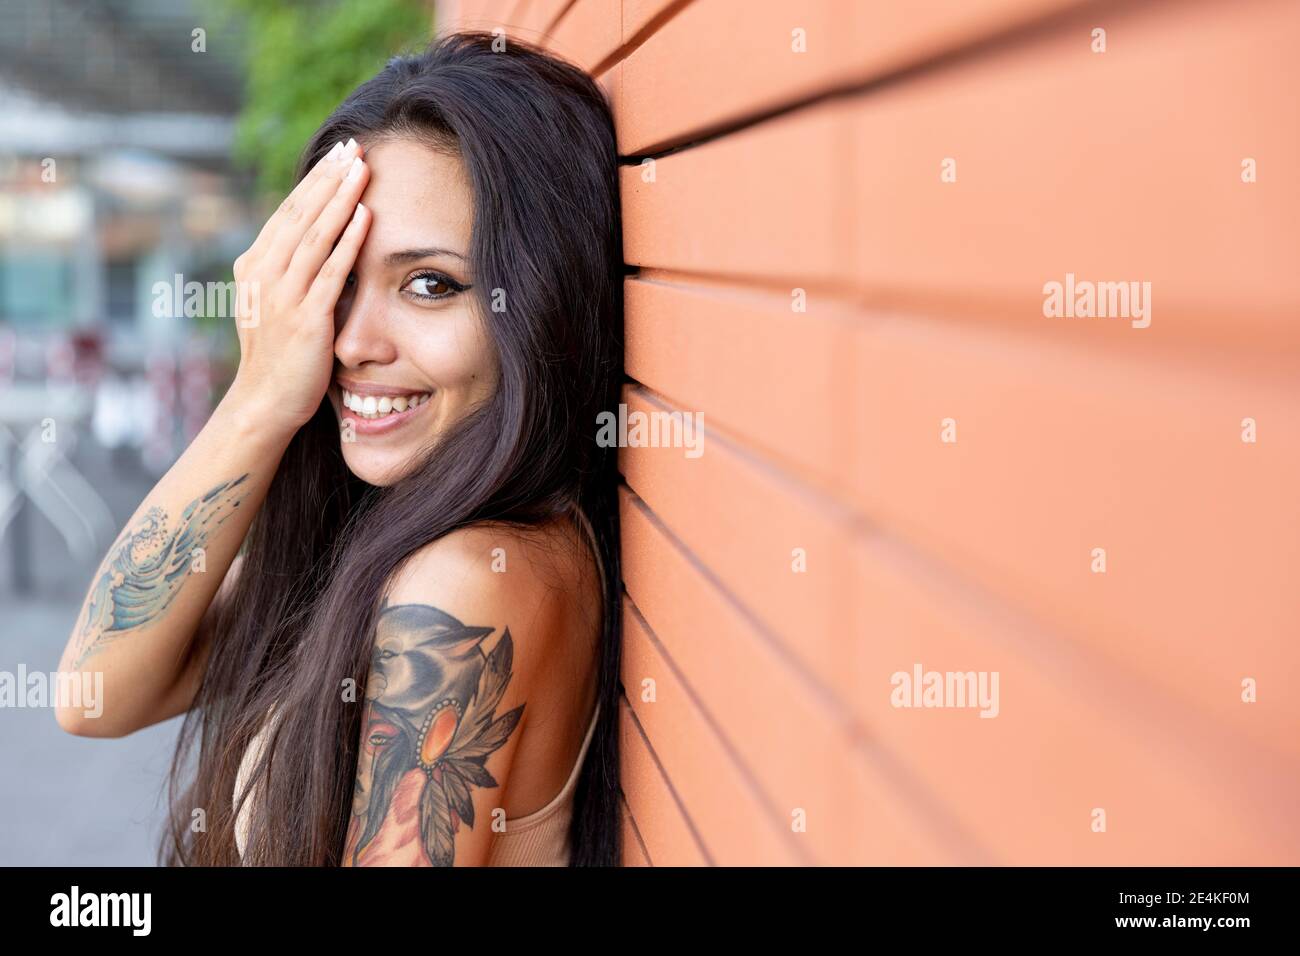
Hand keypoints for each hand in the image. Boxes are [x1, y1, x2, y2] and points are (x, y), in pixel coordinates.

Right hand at [227, 138, 371, 432]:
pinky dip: (348, 241)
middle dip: (329, 177)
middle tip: (355, 145)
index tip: (339, 154)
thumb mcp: (275, 303)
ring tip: (363, 168)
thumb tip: (317, 238)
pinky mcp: (305, 319)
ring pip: (315, 235)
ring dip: (340, 198)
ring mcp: (281, 296)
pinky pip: (330, 272)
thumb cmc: (278, 355)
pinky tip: (365, 216)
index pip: (288, 212)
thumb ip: (289, 271)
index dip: (315, 181)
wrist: (264, 404)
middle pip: (301, 213)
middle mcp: (263, 275)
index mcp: (254, 266)